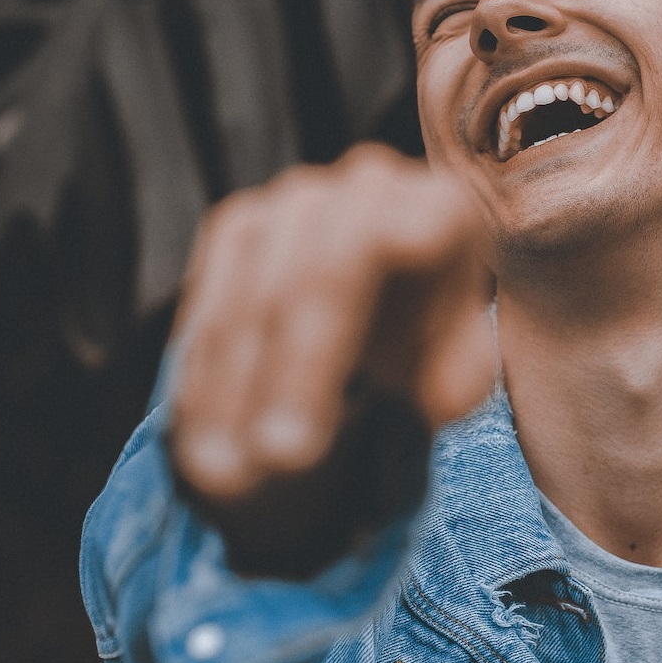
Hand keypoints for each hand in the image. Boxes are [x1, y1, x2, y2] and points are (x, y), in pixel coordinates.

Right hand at [167, 143, 494, 575]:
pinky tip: (201, 440)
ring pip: (249, 295)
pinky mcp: (243, 225)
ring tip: (225, 478)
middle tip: (278, 463)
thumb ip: (460, 378)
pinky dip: (204, 377)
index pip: (373, 256)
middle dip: (289, 375)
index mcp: (438, 207)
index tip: (309, 432)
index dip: (328, 347)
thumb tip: (443, 397)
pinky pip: (209, 303)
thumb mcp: (460, 366)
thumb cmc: (436, 338)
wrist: (397, 302)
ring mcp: (297, 200)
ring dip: (232, 390)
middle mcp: (367, 184)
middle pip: (310, 275)